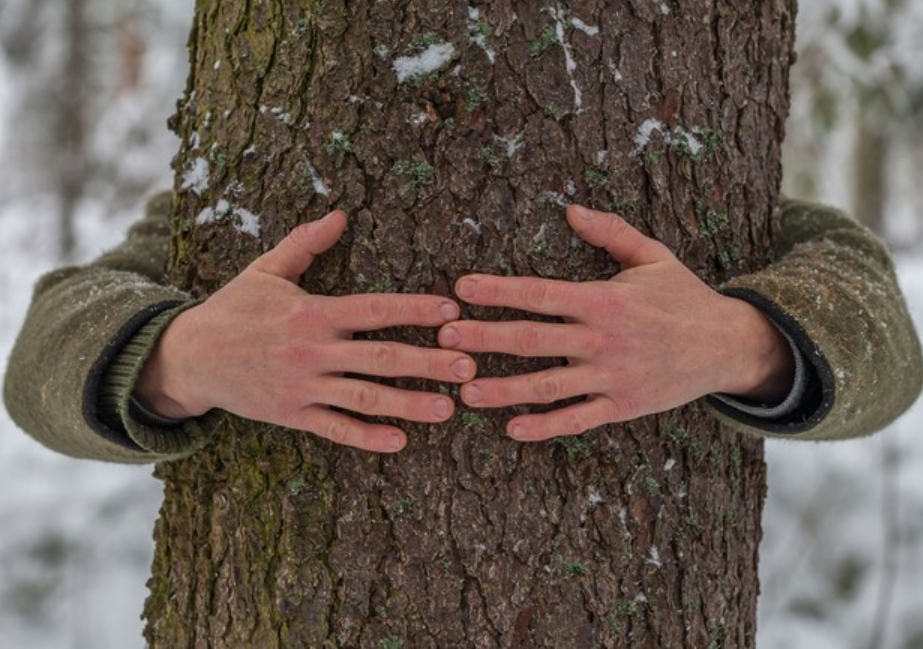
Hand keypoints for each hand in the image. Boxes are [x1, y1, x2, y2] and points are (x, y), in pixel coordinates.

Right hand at [134, 210, 476, 452]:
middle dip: (428, 361)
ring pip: (365, 398)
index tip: (452, 310)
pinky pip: (336, 430)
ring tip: (449, 408)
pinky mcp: (293, 415)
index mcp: (312, 312)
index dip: (415, 309)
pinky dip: (367, 437)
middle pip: (381, 357)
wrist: (188, 357)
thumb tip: (340, 212)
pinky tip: (401, 441)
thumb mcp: (266, 269)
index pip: (374, 309)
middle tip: (469, 366)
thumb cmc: (234, 309)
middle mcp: (312, 351)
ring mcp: (303, 387)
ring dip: (410, 404)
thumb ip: (306, 243)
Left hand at [438, 205, 794, 441]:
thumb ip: (610, 232)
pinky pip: (577, 419)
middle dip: (485, 337)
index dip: (498, 291)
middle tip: (443, 338)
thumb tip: (569, 209)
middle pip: (532, 339)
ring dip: (503, 389)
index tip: (461, 289)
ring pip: (547, 385)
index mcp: (604, 299)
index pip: (540, 293)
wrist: (728, 345)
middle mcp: (603, 338)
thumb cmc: (683, 297)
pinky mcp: (621, 406)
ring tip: (464, 391)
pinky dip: (545, 427)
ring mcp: (611, 375)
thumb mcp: (652, 256)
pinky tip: (512, 429)